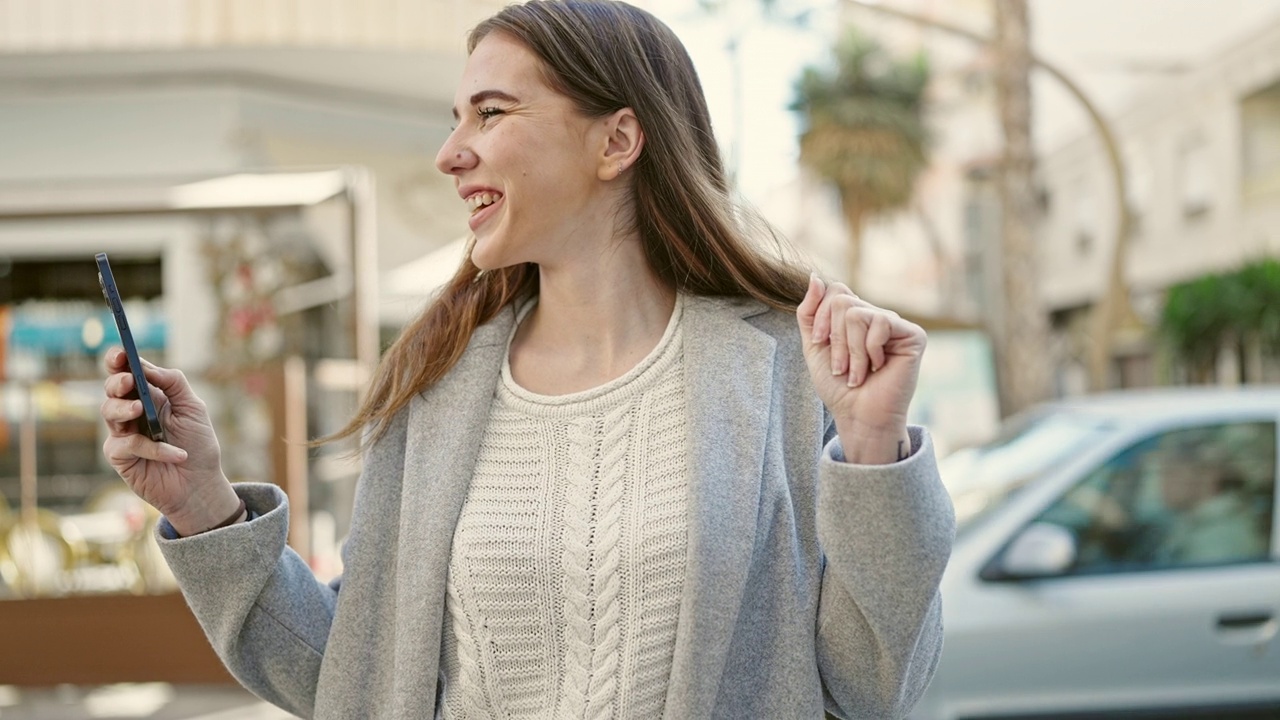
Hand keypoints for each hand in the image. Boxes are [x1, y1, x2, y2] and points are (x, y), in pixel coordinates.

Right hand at [100, 349, 239, 535]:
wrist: (200, 485)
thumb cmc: (198, 445)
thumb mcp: (194, 408)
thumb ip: (174, 383)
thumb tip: (147, 367)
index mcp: (150, 395)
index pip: (126, 372)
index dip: (118, 361)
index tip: (120, 354)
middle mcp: (132, 412)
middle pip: (111, 389)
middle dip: (116, 382)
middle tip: (128, 381)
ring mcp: (123, 433)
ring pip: (108, 412)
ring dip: (124, 408)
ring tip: (141, 409)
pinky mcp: (120, 456)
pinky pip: (126, 444)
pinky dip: (151, 447)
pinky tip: (175, 454)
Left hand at [796, 274, 926, 463]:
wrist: (857, 415)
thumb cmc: (838, 386)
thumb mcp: (814, 345)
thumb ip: (810, 312)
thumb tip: (815, 277)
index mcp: (854, 316)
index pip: (834, 290)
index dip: (821, 317)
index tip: (819, 343)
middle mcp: (875, 315)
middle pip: (843, 300)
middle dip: (834, 338)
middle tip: (840, 367)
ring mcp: (895, 324)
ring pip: (857, 313)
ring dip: (850, 350)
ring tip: (857, 372)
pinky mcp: (913, 335)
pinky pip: (881, 322)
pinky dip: (870, 350)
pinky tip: (879, 367)